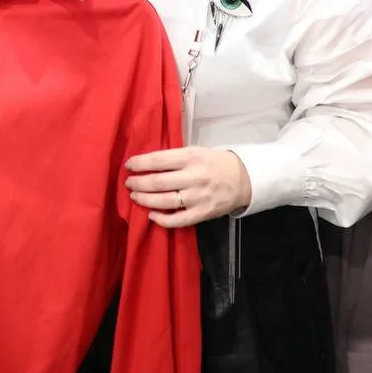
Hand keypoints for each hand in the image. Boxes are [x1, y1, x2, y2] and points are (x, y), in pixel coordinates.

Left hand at [124, 146, 251, 227]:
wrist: (243, 179)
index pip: (158, 160)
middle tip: (128, 183)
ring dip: (145, 199)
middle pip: (158, 182)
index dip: (140, 163)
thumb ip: (174, 158)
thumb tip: (146, 164)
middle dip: (138, 183)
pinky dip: (162, 220)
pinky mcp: (203, 213)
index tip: (128, 165)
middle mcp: (194, 177)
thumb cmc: (214, 163)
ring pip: (165, 201)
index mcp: (191, 157)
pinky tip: (152, 216)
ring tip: (134, 196)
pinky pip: (179, 220)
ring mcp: (199, 197)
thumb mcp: (196, 152)